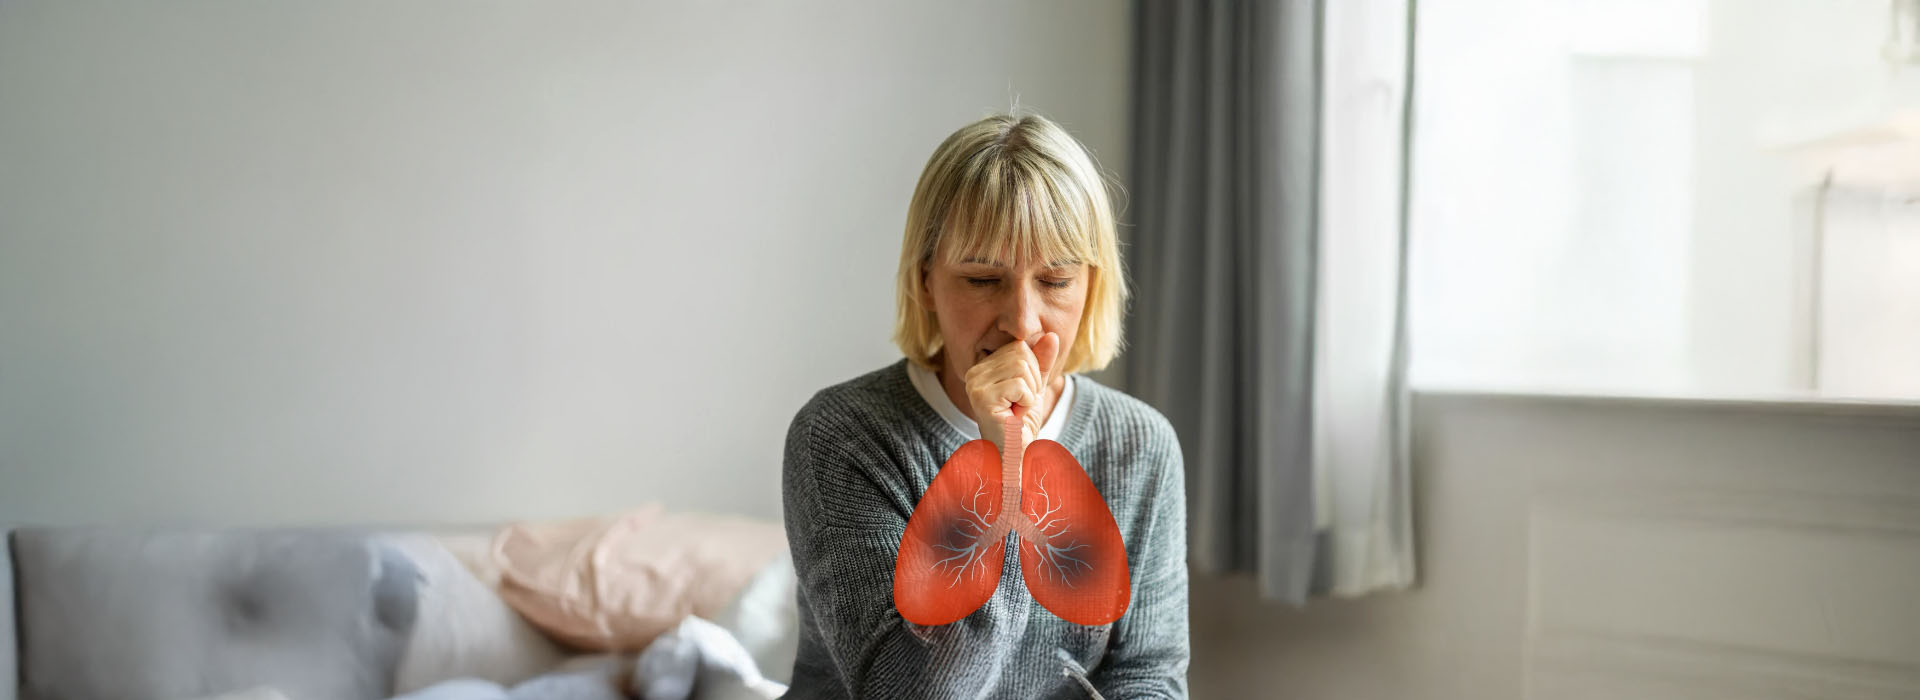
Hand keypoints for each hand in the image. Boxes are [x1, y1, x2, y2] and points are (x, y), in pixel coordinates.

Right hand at [963, 332, 1060, 452]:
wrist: (1014, 452)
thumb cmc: (1021, 422)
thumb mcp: (1035, 386)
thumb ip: (1041, 361)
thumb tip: (1051, 336)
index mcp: (983, 366)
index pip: (1019, 346)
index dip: (1032, 371)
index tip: (1021, 394)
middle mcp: (974, 372)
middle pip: (1021, 354)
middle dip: (1032, 381)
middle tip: (1019, 404)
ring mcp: (975, 384)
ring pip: (1022, 368)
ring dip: (1029, 393)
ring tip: (1016, 409)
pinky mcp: (982, 398)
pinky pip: (1020, 385)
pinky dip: (1026, 402)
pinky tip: (1014, 416)